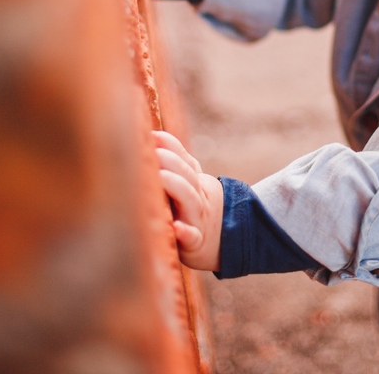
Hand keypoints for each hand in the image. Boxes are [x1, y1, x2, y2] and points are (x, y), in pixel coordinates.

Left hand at [153, 130, 222, 271]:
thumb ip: (178, 161)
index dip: (171, 148)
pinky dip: (186, 233)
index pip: (185, 162)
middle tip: (153, 151)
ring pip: (190, 200)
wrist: (225, 242)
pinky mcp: (196, 243)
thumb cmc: (197, 209)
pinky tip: (177, 228)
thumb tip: (156, 134)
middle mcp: (198, 198)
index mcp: (195, 183)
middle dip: (171, 162)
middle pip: (187, 176)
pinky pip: (193, 237)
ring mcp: (198, 219)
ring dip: (177, 187)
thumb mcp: (193, 184)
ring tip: (161, 176)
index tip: (154, 136)